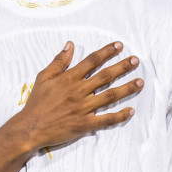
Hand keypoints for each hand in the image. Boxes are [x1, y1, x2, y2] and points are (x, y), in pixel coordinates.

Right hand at [13, 41, 141, 154]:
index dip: (107, 52)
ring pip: (110, 96)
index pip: (92, 61)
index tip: (119, 46)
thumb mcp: (43, 77)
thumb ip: (59, 61)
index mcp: (69, 79)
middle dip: (122, 67)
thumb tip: (70, 44)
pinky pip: (106, 119)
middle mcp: (79, 91)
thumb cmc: (36, 103)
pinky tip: (131, 111)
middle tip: (136, 60)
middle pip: (105, 76)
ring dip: (127, 88)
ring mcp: (83, 108)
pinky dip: (119, 116)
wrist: (30, 128)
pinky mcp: (85, 124)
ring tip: (140, 82)